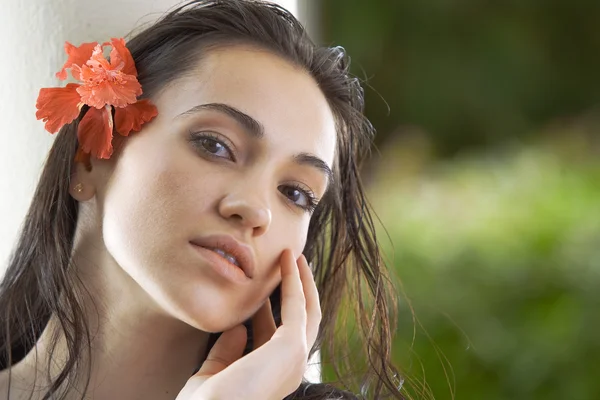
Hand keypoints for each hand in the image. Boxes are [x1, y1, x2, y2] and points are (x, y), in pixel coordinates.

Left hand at [176, 249, 321, 399]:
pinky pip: (298, 304)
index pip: (274, 337)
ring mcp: (294, 359)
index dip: (270, 309)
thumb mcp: (213, 371)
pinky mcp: (292, 346)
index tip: (262, 288)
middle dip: (296, 291)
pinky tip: (288, 260)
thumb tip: (237, 328)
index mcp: (269, 376)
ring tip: (292, 255)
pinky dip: (295, 279)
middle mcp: (288, 369)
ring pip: (308, 311)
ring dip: (301, 280)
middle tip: (289, 263)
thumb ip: (227, 350)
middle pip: (302, 322)